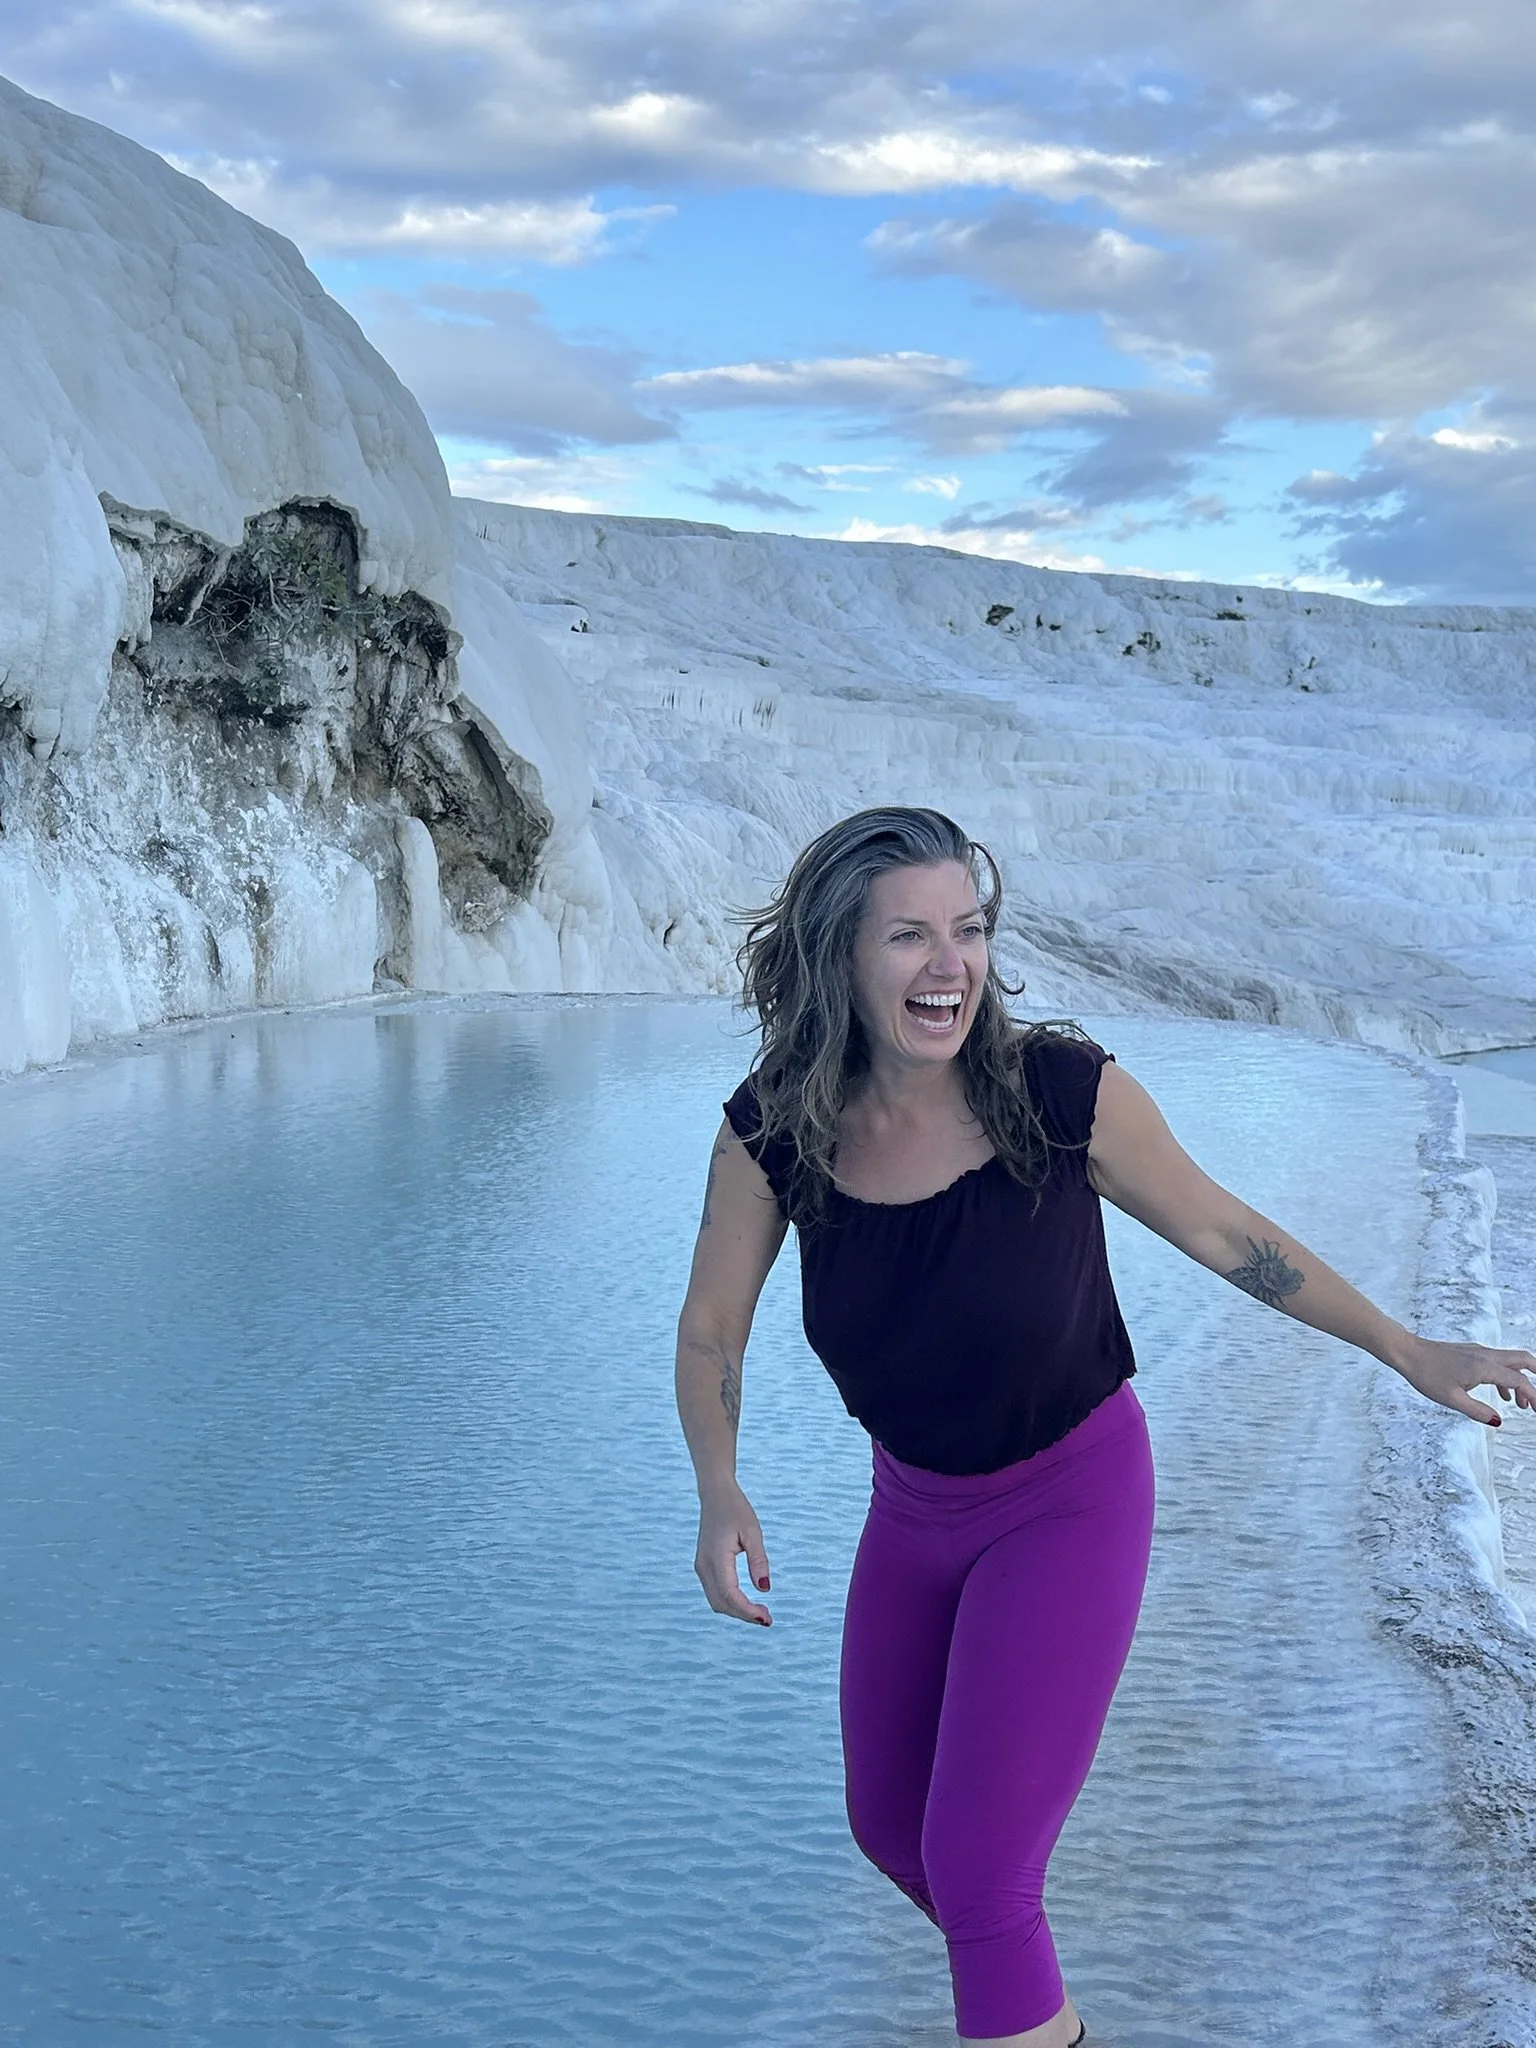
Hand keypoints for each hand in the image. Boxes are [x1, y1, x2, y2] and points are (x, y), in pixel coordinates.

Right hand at [694, 1483, 772, 1625]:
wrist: (715, 1495)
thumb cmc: (736, 1510)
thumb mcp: (753, 1532)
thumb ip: (758, 1560)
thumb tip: (764, 1589)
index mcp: (716, 1558)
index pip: (730, 1595)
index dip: (747, 1611)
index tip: (767, 1618)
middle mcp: (704, 1566)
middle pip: (721, 1603)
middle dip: (743, 1615)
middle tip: (767, 1618)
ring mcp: (701, 1567)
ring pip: (716, 1601)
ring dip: (736, 1610)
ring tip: (760, 1611)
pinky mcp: (703, 1566)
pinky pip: (714, 1592)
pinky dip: (730, 1602)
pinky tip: (746, 1601)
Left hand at [1391, 1334, 1535, 1425]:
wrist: (1408, 1352)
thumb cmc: (1426, 1375)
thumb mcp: (1451, 1399)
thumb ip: (1477, 1411)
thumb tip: (1498, 1421)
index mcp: (1483, 1367)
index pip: (1518, 1380)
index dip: (1532, 1396)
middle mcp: (1485, 1355)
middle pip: (1523, 1360)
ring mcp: (1478, 1352)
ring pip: (1510, 1362)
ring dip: (1521, 1380)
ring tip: (1521, 1405)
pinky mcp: (1471, 1353)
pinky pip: (1497, 1363)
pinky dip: (1505, 1377)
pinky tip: (1502, 1395)